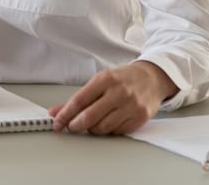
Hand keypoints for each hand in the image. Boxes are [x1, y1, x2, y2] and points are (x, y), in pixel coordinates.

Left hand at [48, 61, 177, 134]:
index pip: (80, 100)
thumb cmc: (123, 79)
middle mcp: (119, 92)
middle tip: (71, 126)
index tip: (57, 122)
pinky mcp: (140, 117)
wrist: (152, 78)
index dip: (65, 114)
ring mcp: (131, 105)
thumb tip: (56, 111)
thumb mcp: (100, 81)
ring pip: (103, 127)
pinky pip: (117, 132)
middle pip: (90, 116)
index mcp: (106, 79)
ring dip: (92, 129)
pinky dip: (108, 131)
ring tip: (92, 123)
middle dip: (76, 125)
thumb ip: (79, 98)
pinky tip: (108, 123)